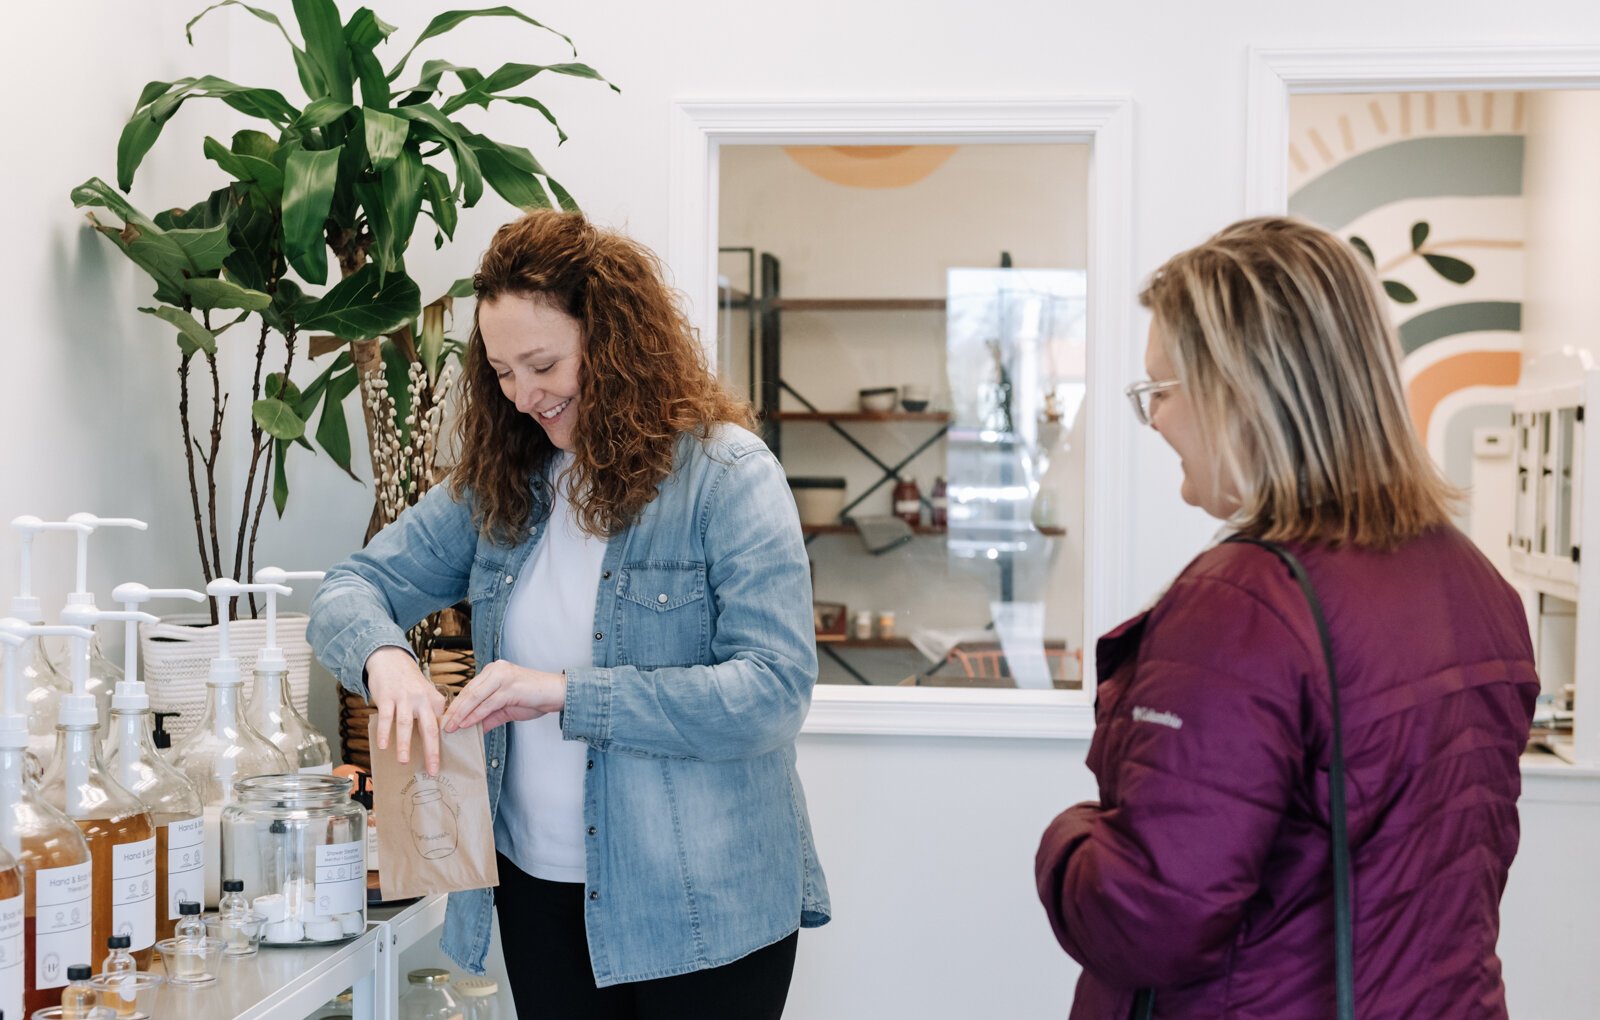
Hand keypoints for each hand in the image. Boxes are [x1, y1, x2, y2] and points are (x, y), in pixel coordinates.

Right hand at [366, 646, 446, 775]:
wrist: (390, 658)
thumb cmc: (409, 681)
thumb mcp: (426, 693)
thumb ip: (432, 712)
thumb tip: (437, 736)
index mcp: (435, 700)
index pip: (441, 727)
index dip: (442, 747)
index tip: (440, 764)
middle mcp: (422, 699)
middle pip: (429, 728)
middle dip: (432, 751)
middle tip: (432, 769)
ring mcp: (404, 698)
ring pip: (406, 724)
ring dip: (405, 744)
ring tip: (405, 761)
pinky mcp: (387, 697)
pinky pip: (386, 717)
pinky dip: (384, 732)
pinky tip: (383, 746)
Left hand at [442, 660, 565, 732]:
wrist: (558, 693)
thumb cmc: (534, 698)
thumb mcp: (506, 708)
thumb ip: (489, 716)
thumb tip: (473, 728)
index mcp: (493, 671)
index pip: (469, 688)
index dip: (456, 705)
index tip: (446, 719)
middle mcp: (496, 669)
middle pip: (469, 691)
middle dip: (455, 710)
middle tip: (443, 725)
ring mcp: (503, 677)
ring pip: (475, 696)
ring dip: (461, 714)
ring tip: (451, 727)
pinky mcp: (510, 687)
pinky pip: (488, 703)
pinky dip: (475, 714)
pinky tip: (467, 724)